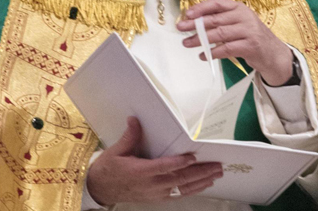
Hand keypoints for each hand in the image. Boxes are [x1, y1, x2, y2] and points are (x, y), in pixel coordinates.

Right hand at [86, 117, 223, 205]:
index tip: (192, 157)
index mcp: (140, 172)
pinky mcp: (158, 198)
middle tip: (216, 166)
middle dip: (200, 173)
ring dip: (201, 182)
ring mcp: (156, 193)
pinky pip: (178, 195)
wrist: (101, 189)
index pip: (163, 167)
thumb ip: (129, 136)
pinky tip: (203, 184)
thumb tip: (135, 119)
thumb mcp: (116, 151)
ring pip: (182, 189)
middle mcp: (151, 185)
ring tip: (216, 174)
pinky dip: (193, 190)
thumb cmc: (108, 169)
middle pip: (179, 179)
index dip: (178, 163)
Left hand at [176, 0, 293, 85]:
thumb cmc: (251, 38)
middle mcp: (245, 17)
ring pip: (219, 34)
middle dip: (195, 24)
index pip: (217, 3)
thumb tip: (195, 23)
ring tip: (187, 43)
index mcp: (239, 8)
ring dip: (200, 39)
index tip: (187, 14)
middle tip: (181, 29)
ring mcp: (249, 31)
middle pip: (215, 19)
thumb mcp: (238, 24)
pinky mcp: (251, 46)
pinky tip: (204, 55)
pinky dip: (212, 52)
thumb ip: (221, 22)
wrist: (274, 54)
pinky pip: (226, 48)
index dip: (201, 7)